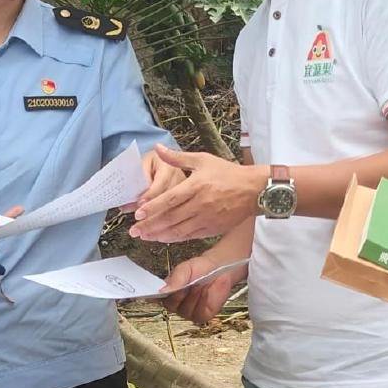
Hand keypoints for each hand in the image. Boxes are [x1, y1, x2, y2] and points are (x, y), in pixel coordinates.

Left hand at [130, 145, 262, 242]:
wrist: (253, 190)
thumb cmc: (227, 173)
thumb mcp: (203, 160)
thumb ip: (178, 158)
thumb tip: (158, 148)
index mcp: (197, 185)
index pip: (170, 199)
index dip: (153, 207)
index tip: (138, 213)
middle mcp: (201, 204)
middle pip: (171, 218)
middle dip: (150, 225)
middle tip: (133, 230)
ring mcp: (207, 218)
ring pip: (179, 230)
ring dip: (159, 235)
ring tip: (144, 237)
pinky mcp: (212, 228)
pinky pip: (190, 236)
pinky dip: (175, 238)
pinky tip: (163, 239)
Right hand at [161, 254, 245, 327]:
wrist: (219, 269)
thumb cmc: (200, 268)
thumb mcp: (185, 269)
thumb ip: (174, 280)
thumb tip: (162, 291)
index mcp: (167, 293)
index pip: (154, 298)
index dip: (153, 297)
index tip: (155, 293)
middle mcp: (175, 304)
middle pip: (171, 305)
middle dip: (180, 294)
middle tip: (187, 283)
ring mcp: (188, 312)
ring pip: (185, 311)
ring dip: (193, 296)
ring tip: (199, 284)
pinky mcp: (201, 316)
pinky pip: (198, 314)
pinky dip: (202, 301)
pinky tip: (205, 291)